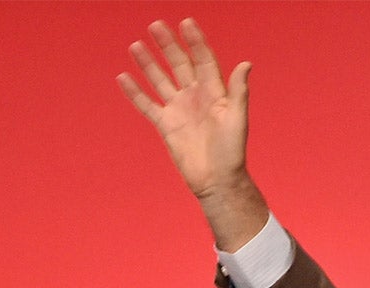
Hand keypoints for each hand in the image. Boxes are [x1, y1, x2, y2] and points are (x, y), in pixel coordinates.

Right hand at [118, 20, 268, 250]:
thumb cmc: (232, 152)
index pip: (203, 60)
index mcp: (214, 92)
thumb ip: (239, 91)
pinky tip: (123, 77)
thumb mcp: (237, 119)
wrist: (217, 181)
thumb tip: (246, 64)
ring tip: (136, 45)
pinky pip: (147, 105)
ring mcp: (179, 109)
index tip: (186, 23)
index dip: (195, 42)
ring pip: (160, 80)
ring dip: (148, 63)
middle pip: (179, 64)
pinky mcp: (166, 125)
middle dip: (168, 45)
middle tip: (156, 25)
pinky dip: (135, 92)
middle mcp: (195, 97)